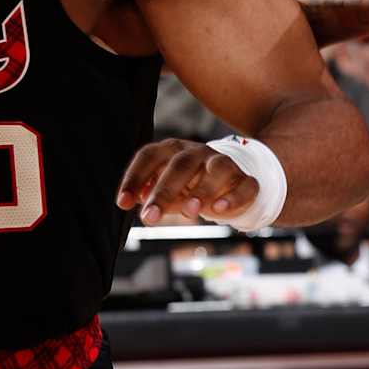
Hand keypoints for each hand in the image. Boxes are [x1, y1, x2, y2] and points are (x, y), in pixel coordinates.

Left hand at [117, 138, 264, 227]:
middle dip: (164, 192)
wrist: (231, 183)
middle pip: (181, 165)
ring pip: (217, 169)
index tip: (122, 203)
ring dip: (203, 190)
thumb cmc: (191, 186)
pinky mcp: (246, 180)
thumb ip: (153, 196)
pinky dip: (232, 197)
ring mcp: (224, 163)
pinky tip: (219, 210)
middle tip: (148, 218)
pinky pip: (244, 185)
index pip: (150, 156)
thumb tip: (137, 201)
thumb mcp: (169, 191)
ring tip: (189, 212)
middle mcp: (198, 152)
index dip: (134, 178)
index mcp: (173, 151)